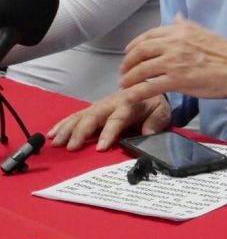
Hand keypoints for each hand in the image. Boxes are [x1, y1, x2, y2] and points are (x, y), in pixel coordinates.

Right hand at [47, 92, 169, 150]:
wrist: (150, 90)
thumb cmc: (155, 105)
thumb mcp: (162, 113)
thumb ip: (155, 123)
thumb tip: (147, 134)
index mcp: (129, 103)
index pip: (117, 118)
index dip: (108, 132)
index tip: (101, 148)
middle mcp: (112, 103)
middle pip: (94, 116)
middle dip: (81, 131)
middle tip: (70, 147)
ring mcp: (100, 105)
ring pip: (81, 115)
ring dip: (68, 128)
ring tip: (56, 142)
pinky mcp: (93, 108)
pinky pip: (76, 115)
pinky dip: (63, 123)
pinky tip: (52, 133)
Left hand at [118, 14, 226, 104]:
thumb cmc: (224, 52)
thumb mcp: (202, 31)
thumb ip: (185, 25)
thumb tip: (176, 16)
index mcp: (180, 30)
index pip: (149, 35)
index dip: (134, 45)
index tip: (128, 52)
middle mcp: (174, 43)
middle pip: (141, 51)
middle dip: (128, 62)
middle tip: (123, 71)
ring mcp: (174, 62)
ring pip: (142, 69)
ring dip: (129, 79)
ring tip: (124, 86)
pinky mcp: (177, 80)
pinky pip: (149, 87)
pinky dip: (136, 93)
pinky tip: (130, 97)